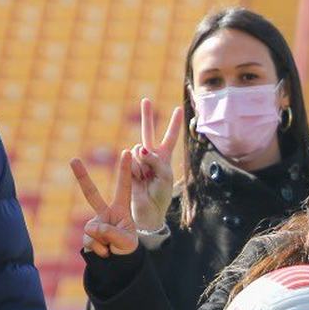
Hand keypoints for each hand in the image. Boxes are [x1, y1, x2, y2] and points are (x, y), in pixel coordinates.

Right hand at [71, 150, 138, 256]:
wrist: (118, 262)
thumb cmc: (127, 248)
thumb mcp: (126, 242)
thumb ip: (110, 233)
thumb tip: (91, 228)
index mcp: (121, 209)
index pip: (123, 187)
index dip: (125, 170)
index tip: (127, 152)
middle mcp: (106, 213)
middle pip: (91, 193)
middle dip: (82, 176)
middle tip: (73, 159)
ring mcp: (95, 223)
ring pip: (92, 229)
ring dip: (104, 241)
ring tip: (112, 247)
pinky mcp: (87, 234)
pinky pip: (90, 240)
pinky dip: (99, 250)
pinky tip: (105, 252)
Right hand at [129, 98, 182, 231]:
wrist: (149, 210)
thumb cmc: (161, 194)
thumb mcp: (165, 175)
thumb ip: (154, 159)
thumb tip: (140, 148)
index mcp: (164, 157)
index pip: (170, 137)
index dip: (174, 124)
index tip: (180, 109)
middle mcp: (151, 156)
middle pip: (148, 132)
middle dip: (147, 116)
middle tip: (146, 100)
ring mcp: (139, 161)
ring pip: (139, 150)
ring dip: (144, 164)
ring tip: (147, 177)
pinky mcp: (128, 167)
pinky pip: (132, 160)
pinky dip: (137, 169)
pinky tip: (140, 178)